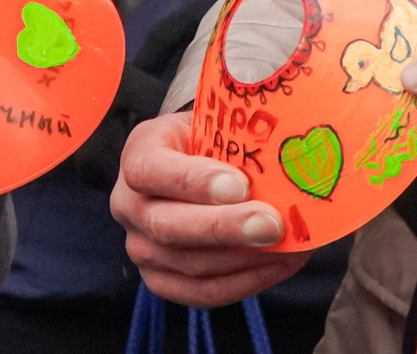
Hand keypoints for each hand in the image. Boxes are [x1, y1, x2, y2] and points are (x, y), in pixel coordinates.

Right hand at [112, 111, 307, 306]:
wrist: (194, 168)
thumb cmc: (209, 142)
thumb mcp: (214, 125)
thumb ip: (237, 136)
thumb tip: (286, 148)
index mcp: (138, 154)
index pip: (150, 170)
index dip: (194, 181)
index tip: (241, 186)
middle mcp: (128, 205)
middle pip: (167, 226)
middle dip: (225, 228)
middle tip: (272, 224)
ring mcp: (141, 248)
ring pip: (189, 264)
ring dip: (244, 258)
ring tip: (288, 244)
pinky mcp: (161, 280)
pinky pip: (203, 292)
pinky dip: (246, 281)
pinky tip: (279, 263)